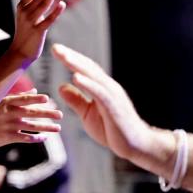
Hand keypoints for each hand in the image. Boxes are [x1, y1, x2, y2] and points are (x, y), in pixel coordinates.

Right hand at [0, 90, 62, 150]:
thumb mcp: (0, 102)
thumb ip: (18, 96)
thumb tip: (35, 90)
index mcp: (6, 103)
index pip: (23, 99)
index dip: (35, 99)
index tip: (47, 98)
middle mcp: (8, 114)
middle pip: (31, 113)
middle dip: (47, 114)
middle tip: (60, 115)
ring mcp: (8, 126)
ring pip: (32, 126)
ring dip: (46, 127)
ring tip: (58, 128)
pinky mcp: (8, 137)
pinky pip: (26, 138)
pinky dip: (36, 138)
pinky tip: (45, 138)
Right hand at [8, 0, 65, 64]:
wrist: (20, 51)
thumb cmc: (24, 30)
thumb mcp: (23, 12)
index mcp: (22, 5)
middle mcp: (25, 11)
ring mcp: (31, 21)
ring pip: (43, 4)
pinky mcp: (38, 31)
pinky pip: (48, 20)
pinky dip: (55, 12)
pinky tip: (62, 4)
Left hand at [52, 44, 153, 160]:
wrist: (136, 145)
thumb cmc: (113, 131)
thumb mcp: (88, 115)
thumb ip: (76, 101)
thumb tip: (61, 86)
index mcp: (102, 89)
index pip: (86, 70)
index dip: (72, 59)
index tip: (56, 50)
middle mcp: (109, 88)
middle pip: (89, 68)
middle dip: (72, 57)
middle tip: (55, 47)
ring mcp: (113, 96)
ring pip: (93, 77)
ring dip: (78, 65)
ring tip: (63, 56)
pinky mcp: (114, 107)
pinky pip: (100, 93)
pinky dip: (88, 84)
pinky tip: (76, 77)